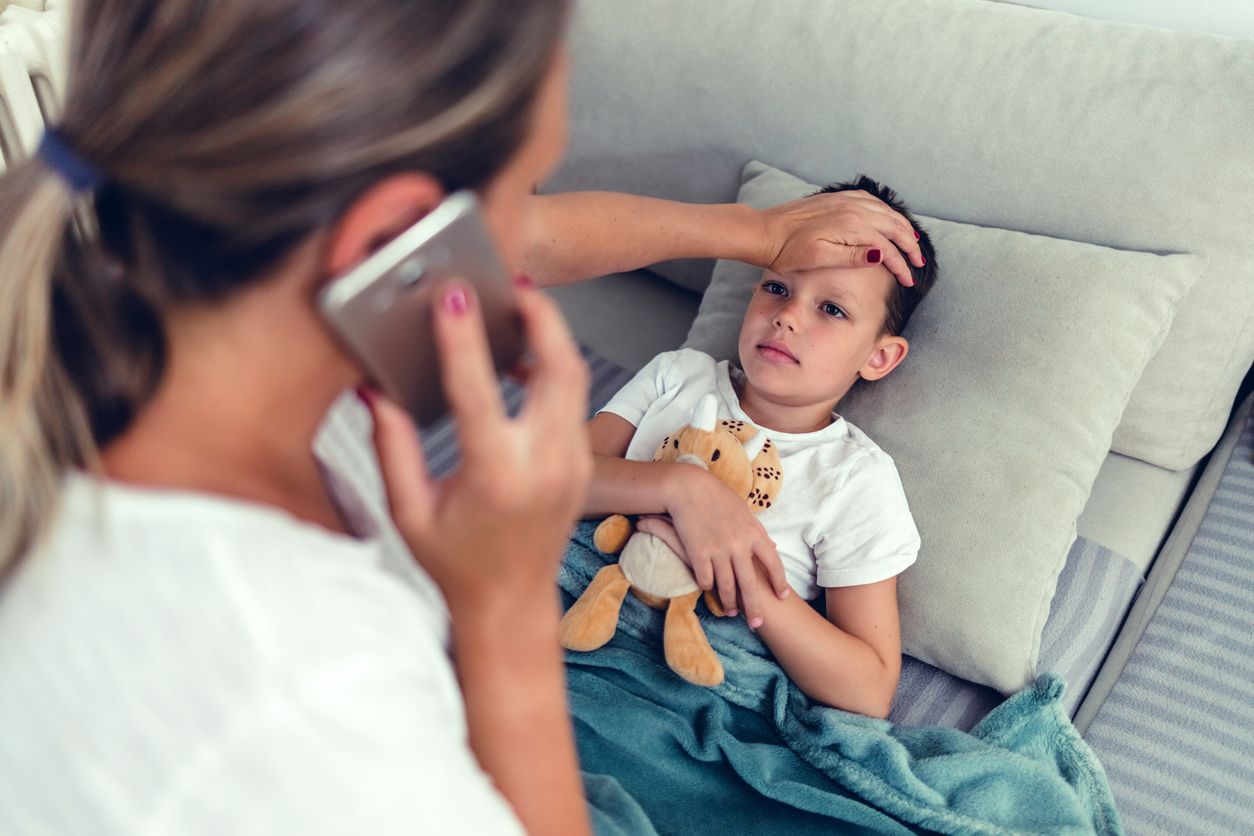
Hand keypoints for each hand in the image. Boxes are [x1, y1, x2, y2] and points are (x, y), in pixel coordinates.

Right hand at [362, 280, 591, 616]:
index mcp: (496, 477)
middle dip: (542, 316)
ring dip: (552, 336)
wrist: (511, 604)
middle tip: (511, 284)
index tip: (453, 297)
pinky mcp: (580, 462)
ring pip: (576, 378)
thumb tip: (373, 387)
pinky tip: (524, 358)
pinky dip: (554, 368)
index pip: (480, 392)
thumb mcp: (407, 510)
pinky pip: (573, 400)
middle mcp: (544, 465)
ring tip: (519, 307)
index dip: (463, 339)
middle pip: (560, 367)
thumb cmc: (455, 563)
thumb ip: (390, 446)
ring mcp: (572, 463)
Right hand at [658, 469, 789, 627]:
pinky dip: (707, 586)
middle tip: (758, 624)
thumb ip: (758, 531)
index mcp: (753, 533)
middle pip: (750, 584)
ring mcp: (718, 550)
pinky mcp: (698, 553)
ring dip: (729, 603)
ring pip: (727, 586)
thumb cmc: (716, 496)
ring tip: (731, 613)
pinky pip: (705, 579)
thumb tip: (772, 547)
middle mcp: (739, 544)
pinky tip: (708, 590)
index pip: (773, 563)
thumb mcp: (743, 511)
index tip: (782, 596)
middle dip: (754, 607)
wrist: (688, 487)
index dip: (779, 582)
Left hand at [757, 190, 924, 286]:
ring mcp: (844, 200)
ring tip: (912, 242)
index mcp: (851, 225)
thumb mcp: (820, 258)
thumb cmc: (787, 251)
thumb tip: (882, 255)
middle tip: (919, 263)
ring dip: (901, 227)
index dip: (901, 265)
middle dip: (909, 245)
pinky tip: (887, 218)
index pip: (887, 247)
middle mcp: (852, 208)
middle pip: (893, 226)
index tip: (908, 281)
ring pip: (885, 211)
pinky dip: (885, 211)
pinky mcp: (836, 199)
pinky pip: (871, 201)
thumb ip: (853, 256)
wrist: (763, 231)